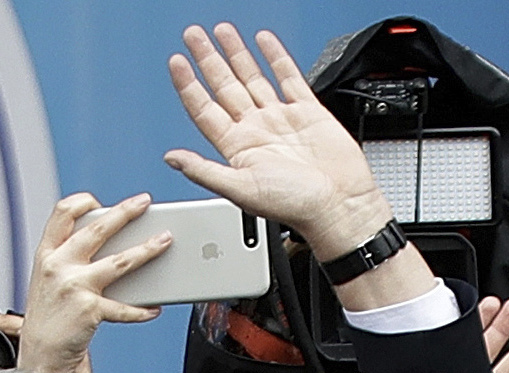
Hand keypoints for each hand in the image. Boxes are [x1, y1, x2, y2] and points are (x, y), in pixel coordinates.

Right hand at [18, 193, 170, 372]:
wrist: (39, 360)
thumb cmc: (47, 322)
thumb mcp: (46, 283)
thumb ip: (66, 259)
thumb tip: (102, 241)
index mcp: (46, 255)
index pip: (63, 213)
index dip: (84, 202)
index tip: (101, 203)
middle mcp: (57, 266)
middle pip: (97, 228)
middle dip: (125, 212)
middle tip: (144, 203)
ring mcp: (73, 286)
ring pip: (120, 261)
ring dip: (147, 249)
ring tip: (164, 241)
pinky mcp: (89, 309)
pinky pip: (124, 306)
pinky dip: (141, 310)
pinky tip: (153, 309)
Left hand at [163, 26, 390, 262]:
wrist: (337, 204)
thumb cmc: (293, 205)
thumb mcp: (240, 189)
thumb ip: (204, 171)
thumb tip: (171, 159)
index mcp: (237, 148)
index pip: (204, 109)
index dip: (189, 84)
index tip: (177, 61)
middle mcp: (255, 130)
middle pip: (224, 86)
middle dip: (208, 59)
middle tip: (193, 35)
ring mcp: (280, 119)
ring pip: (252, 77)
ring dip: (236, 54)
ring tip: (221, 31)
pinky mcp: (307, 111)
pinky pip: (288, 77)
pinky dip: (276, 57)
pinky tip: (263, 41)